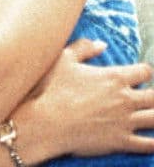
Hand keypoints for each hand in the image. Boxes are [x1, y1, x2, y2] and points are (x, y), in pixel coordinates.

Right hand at [19, 38, 153, 157]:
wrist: (46, 123)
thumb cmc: (51, 90)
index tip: (138, 76)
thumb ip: (83, 48)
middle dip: (153, 97)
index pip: (144, 72)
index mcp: (114, 77)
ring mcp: (125, 121)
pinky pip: (148, 144)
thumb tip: (101, 44)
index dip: (144, 73)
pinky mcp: (121, 141)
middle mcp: (124, 99)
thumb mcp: (63, 60)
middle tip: (147, 98)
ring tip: (150, 115)